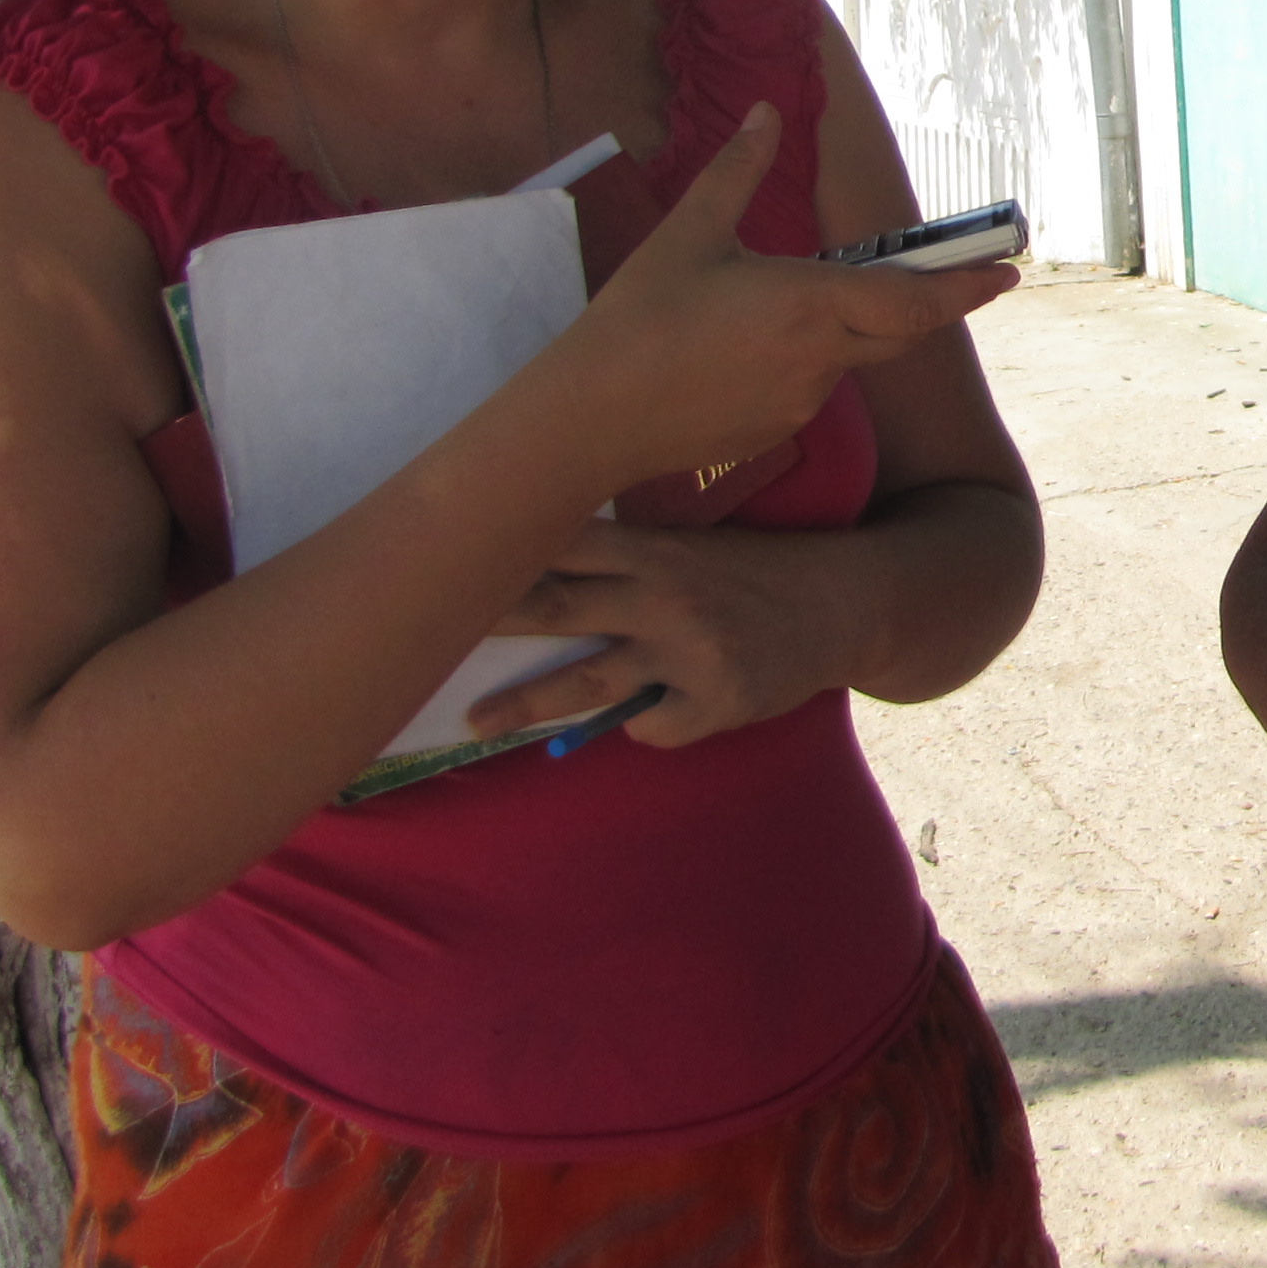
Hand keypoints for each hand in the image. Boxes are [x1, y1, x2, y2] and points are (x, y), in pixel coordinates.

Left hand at [468, 519, 839, 751]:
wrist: (847, 602)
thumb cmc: (759, 571)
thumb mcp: (695, 546)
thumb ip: (630, 558)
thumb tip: (543, 575)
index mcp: (656, 548)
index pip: (564, 540)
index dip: (501, 545)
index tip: (440, 552)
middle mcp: (665, 594)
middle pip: (555, 607)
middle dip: (488, 620)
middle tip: (419, 632)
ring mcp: (688, 651)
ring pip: (587, 683)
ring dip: (524, 703)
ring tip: (474, 722)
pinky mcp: (716, 700)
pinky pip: (651, 727)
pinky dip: (643, 726)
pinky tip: (664, 710)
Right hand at [558, 105, 1014, 490]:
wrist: (593, 418)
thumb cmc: (637, 319)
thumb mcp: (689, 233)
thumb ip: (737, 170)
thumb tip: (765, 111)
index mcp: (809, 303)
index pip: (914, 299)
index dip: (967, 287)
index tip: (1009, 272)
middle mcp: (821, 358)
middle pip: (900, 331)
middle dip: (927, 303)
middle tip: (952, 277)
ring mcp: (804, 402)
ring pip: (847, 356)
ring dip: (840, 328)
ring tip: (762, 309)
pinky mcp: (779, 431)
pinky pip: (811, 386)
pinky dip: (802, 360)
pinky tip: (739, 350)